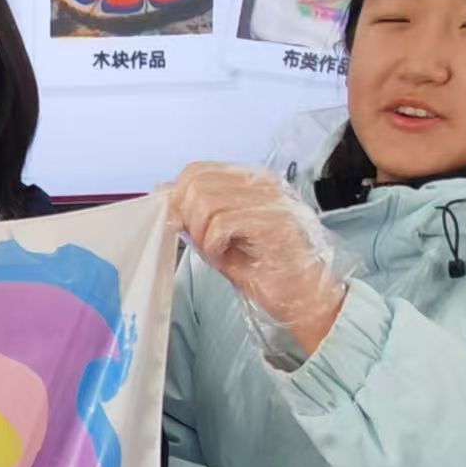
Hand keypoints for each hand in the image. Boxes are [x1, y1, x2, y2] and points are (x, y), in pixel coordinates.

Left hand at [162, 162, 346, 354]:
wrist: (301, 296)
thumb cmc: (264, 269)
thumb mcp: (220, 237)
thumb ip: (196, 213)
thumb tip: (164, 191)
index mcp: (251, 181)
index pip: (197, 170)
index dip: (178, 197)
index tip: (179, 224)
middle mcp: (263, 184)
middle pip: (197, 182)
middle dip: (188, 216)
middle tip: (202, 242)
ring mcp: (271, 200)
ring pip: (206, 201)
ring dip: (202, 234)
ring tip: (217, 251)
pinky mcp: (275, 222)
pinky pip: (222, 223)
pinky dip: (215, 244)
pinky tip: (227, 256)